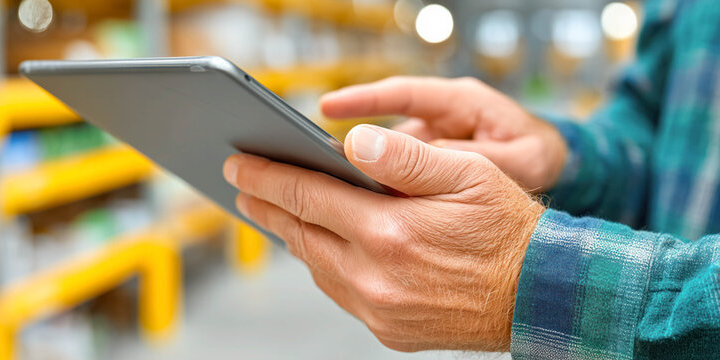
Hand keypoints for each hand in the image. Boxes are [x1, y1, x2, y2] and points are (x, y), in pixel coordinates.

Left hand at [222, 125, 543, 351]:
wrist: (540, 295)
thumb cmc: (507, 228)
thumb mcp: (468, 174)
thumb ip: (405, 157)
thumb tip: (351, 142)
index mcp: (390, 232)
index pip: (307, 196)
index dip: (268, 176)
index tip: (239, 164)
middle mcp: (376, 276)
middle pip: (300, 233)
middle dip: (267, 205)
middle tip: (242, 186)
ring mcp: (379, 308)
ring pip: (315, 265)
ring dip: (292, 235)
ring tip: (277, 211)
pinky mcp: (388, 329)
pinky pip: (338, 291)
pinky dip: (322, 265)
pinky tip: (319, 246)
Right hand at [320, 76, 567, 191]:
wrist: (550, 174)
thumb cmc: (537, 156)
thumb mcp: (517, 157)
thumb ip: (468, 157)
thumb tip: (420, 157)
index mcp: (458, 102)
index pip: (403, 94)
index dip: (364, 100)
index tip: (328, 106)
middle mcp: (435, 121)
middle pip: (380, 130)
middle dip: (344, 144)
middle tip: (304, 154)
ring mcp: (427, 148)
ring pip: (379, 159)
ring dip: (354, 175)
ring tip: (318, 188)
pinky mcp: (423, 173)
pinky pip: (388, 182)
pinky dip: (370, 196)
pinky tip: (349, 213)